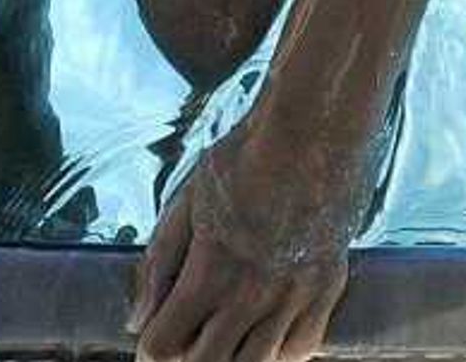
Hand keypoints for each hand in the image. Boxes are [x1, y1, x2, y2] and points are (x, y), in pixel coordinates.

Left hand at [131, 113, 364, 361]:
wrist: (315, 127)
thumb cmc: (246, 157)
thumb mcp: (187, 201)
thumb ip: (159, 264)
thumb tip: (137, 318)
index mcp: (211, 272)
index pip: (165, 345)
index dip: (151, 348)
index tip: (152, 340)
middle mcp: (253, 294)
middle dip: (188, 357)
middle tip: (187, 336)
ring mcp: (295, 295)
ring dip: (232, 357)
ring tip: (224, 336)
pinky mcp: (328, 286)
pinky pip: (302, 348)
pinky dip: (279, 351)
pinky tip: (266, 331)